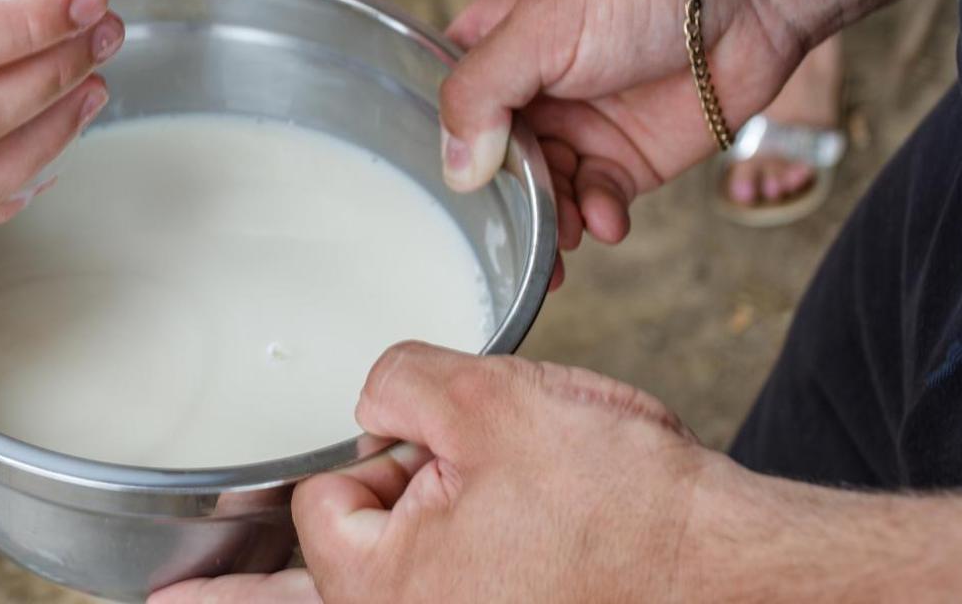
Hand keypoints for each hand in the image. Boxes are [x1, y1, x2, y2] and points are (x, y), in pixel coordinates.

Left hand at [152, 344, 721, 603]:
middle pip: (298, 594)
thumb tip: (376, 400)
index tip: (427, 453)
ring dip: (274, 603)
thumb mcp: (494, 401)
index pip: (325, 505)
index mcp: (385, 590)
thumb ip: (401, 379)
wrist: (734, 572)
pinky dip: (334, 600)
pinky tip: (273, 600)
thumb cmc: (627, 504)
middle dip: (228, 601)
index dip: (374, 456)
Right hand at [438, 0, 802, 276]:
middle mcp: (532, 90)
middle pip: (494, 164)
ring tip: (564, 239)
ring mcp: (580, 126)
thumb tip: (455, 169)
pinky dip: (598, 217)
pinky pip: (598, 201)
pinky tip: (607, 221)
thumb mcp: (539, 28)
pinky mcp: (630, 156)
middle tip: (511, 240)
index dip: (448, 150)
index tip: (449, 194)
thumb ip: (482, 93)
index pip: (450, 108)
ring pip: (544, 193)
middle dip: (502, 205)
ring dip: (550, 223)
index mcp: (495, 45)